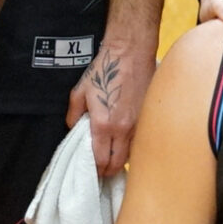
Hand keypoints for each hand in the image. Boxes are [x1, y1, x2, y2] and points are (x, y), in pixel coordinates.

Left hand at [65, 39, 157, 177]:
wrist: (130, 52)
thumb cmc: (105, 69)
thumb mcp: (80, 91)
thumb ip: (74, 115)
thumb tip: (74, 128)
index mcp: (104, 124)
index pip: (101, 160)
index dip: (95, 170)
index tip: (92, 171)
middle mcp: (123, 129)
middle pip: (117, 163)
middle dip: (108, 170)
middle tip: (101, 169)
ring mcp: (139, 124)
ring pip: (131, 155)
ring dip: (121, 159)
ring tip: (112, 156)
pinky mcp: (148, 117)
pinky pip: (139, 141)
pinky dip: (131, 147)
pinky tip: (124, 142)